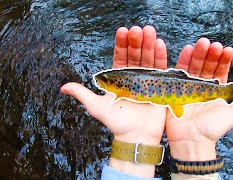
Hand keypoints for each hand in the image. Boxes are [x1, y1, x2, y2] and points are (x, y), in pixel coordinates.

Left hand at [61, 26, 167, 177]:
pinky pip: (160, 70)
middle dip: (137, 41)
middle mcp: (134, 76)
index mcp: (119, 78)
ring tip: (150, 31)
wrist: (135, 136)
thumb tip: (62, 87)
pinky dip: (160, 57)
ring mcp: (147, 80)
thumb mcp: (96, 107)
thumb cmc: (116, 123)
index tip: (123, 31)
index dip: (122, 44)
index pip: (120, 56)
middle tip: (138, 29)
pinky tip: (160, 45)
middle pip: (135, 55)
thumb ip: (82, 94)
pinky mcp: (159, 86)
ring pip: (148, 59)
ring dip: (149, 45)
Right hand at [166, 38, 232, 160]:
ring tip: (202, 43)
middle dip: (211, 55)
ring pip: (194, 66)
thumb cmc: (213, 130)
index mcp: (216, 90)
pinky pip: (180, 73)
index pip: (221, 71)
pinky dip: (183, 61)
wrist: (192, 141)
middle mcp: (203, 85)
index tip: (228, 50)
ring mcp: (189, 86)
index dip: (224, 60)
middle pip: (207, 66)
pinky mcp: (176, 88)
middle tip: (214, 44)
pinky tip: (187, 50)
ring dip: (198, 54)